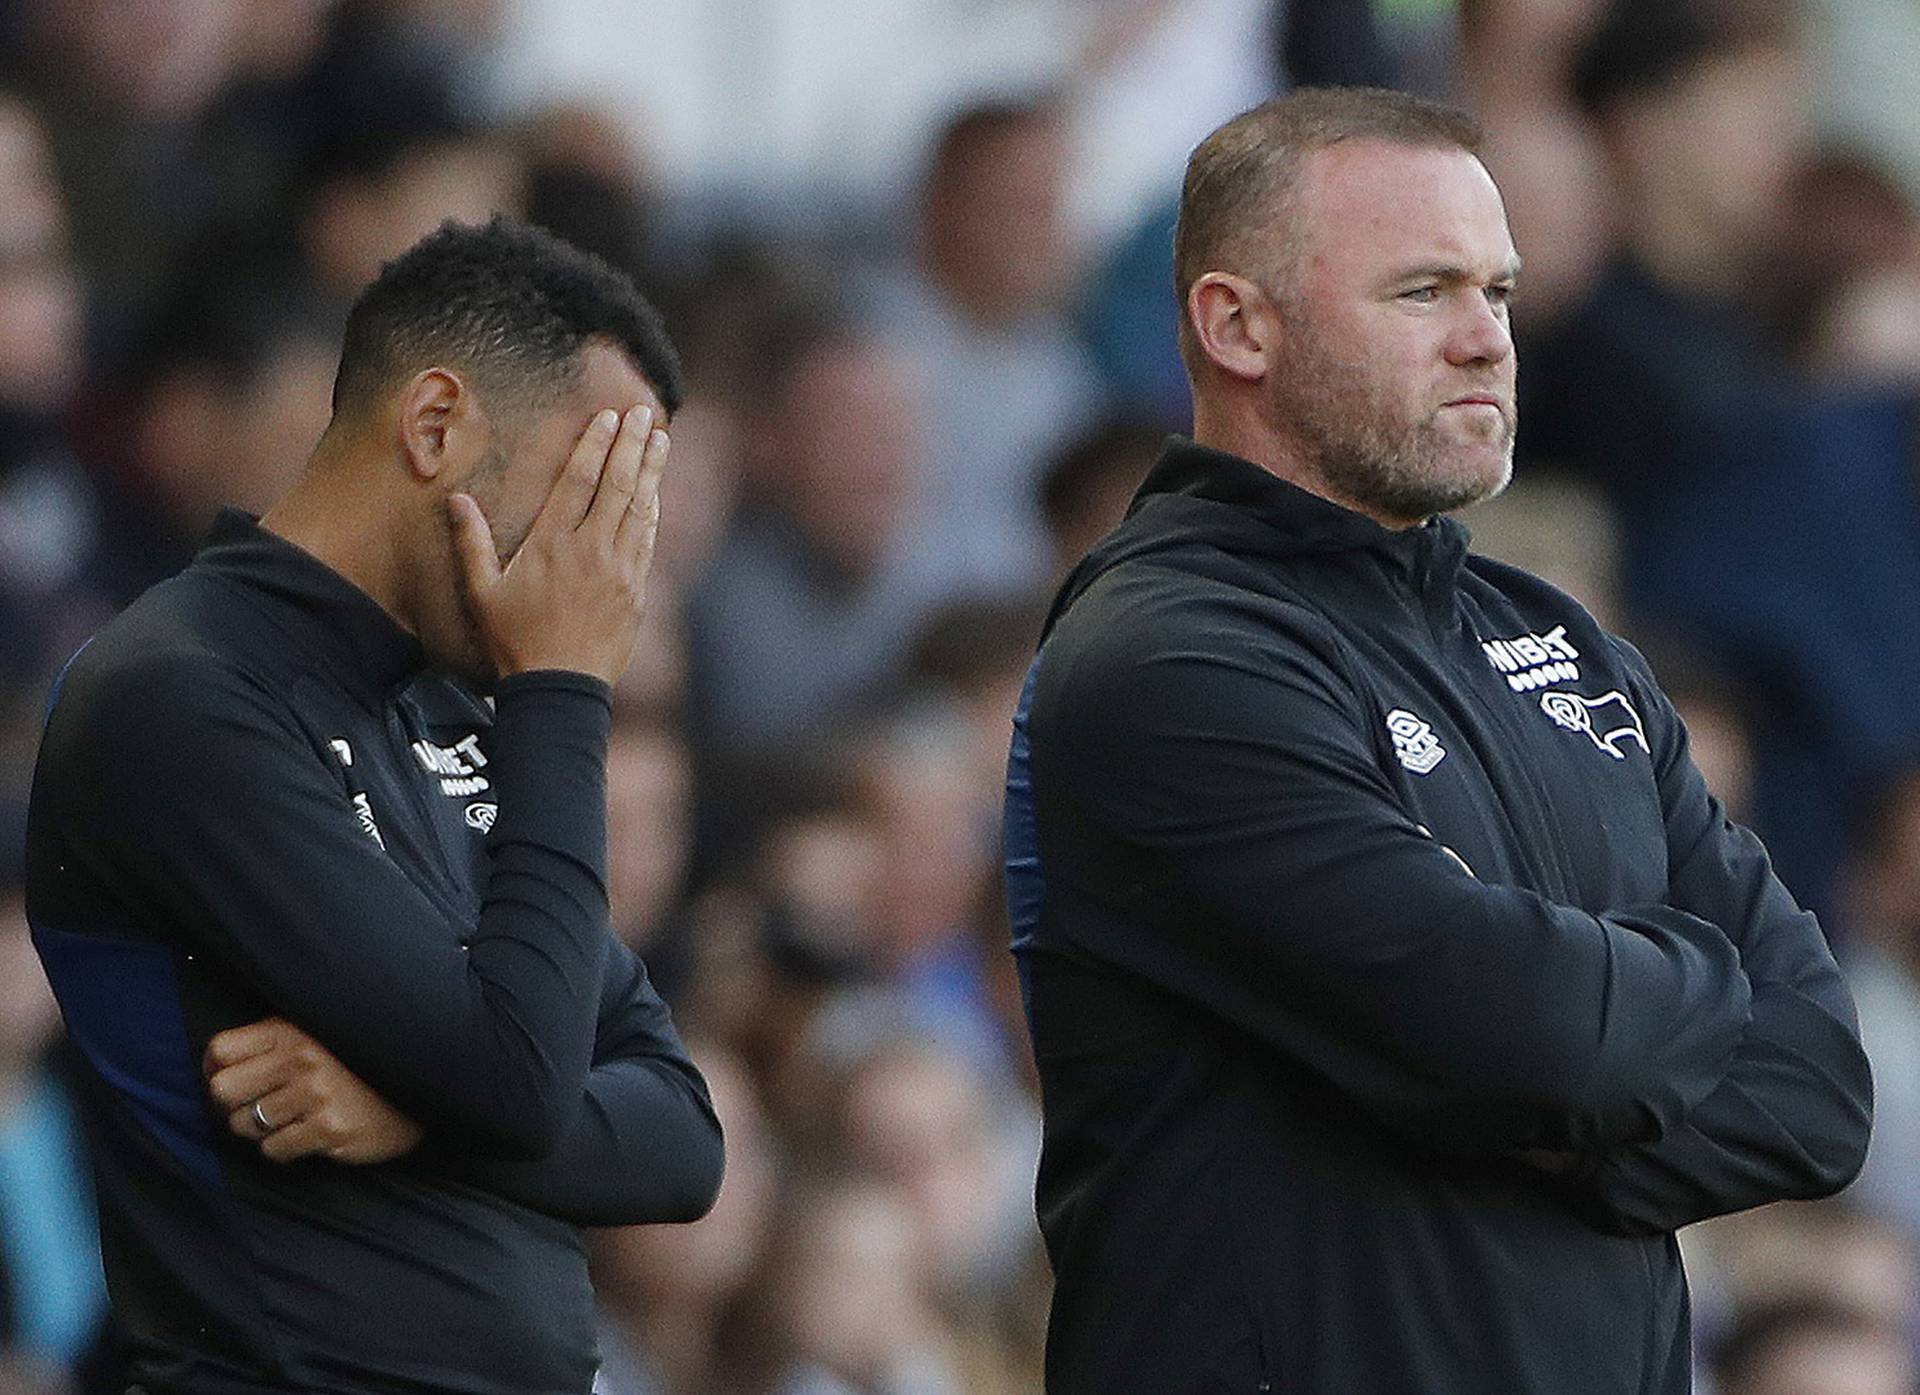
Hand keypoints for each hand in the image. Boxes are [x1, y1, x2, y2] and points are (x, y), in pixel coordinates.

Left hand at [204, 1017, 423, 1164]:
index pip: (221, 1050)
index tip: (231, 1080)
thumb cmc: (357, 1062)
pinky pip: (274, 1150)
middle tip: (257, 1106)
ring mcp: (315, 1095)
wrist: (417, 1087)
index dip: (215, 1070)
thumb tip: (215, 1065)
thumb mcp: (316, 1032)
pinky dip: (284, 1148)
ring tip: (289, 1120)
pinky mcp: (328, 1129)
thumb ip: (272, 1039)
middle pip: (222, 1090)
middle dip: (233, 1105)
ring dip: (261, 1129)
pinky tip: (306, 1135)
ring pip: (245, 1125)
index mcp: (292, 1030)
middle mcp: (300, 1058)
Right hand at [448, 404, 669, 684]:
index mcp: (551, 544)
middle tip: (641, 412)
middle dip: (630, 444)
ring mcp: (619, 570)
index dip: (594, 444)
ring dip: (650, 470)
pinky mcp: (637, 591)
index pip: (578, 481)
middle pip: (616, 485)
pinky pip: (648, 540)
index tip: (607, 416)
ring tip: (659, 437)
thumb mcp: (482, 593)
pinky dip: (653, 511)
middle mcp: (591, 550)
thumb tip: (455, 498)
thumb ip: (470, 543)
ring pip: (639, 508)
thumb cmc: (514, 641)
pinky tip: (656, 491)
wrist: (560, 689)